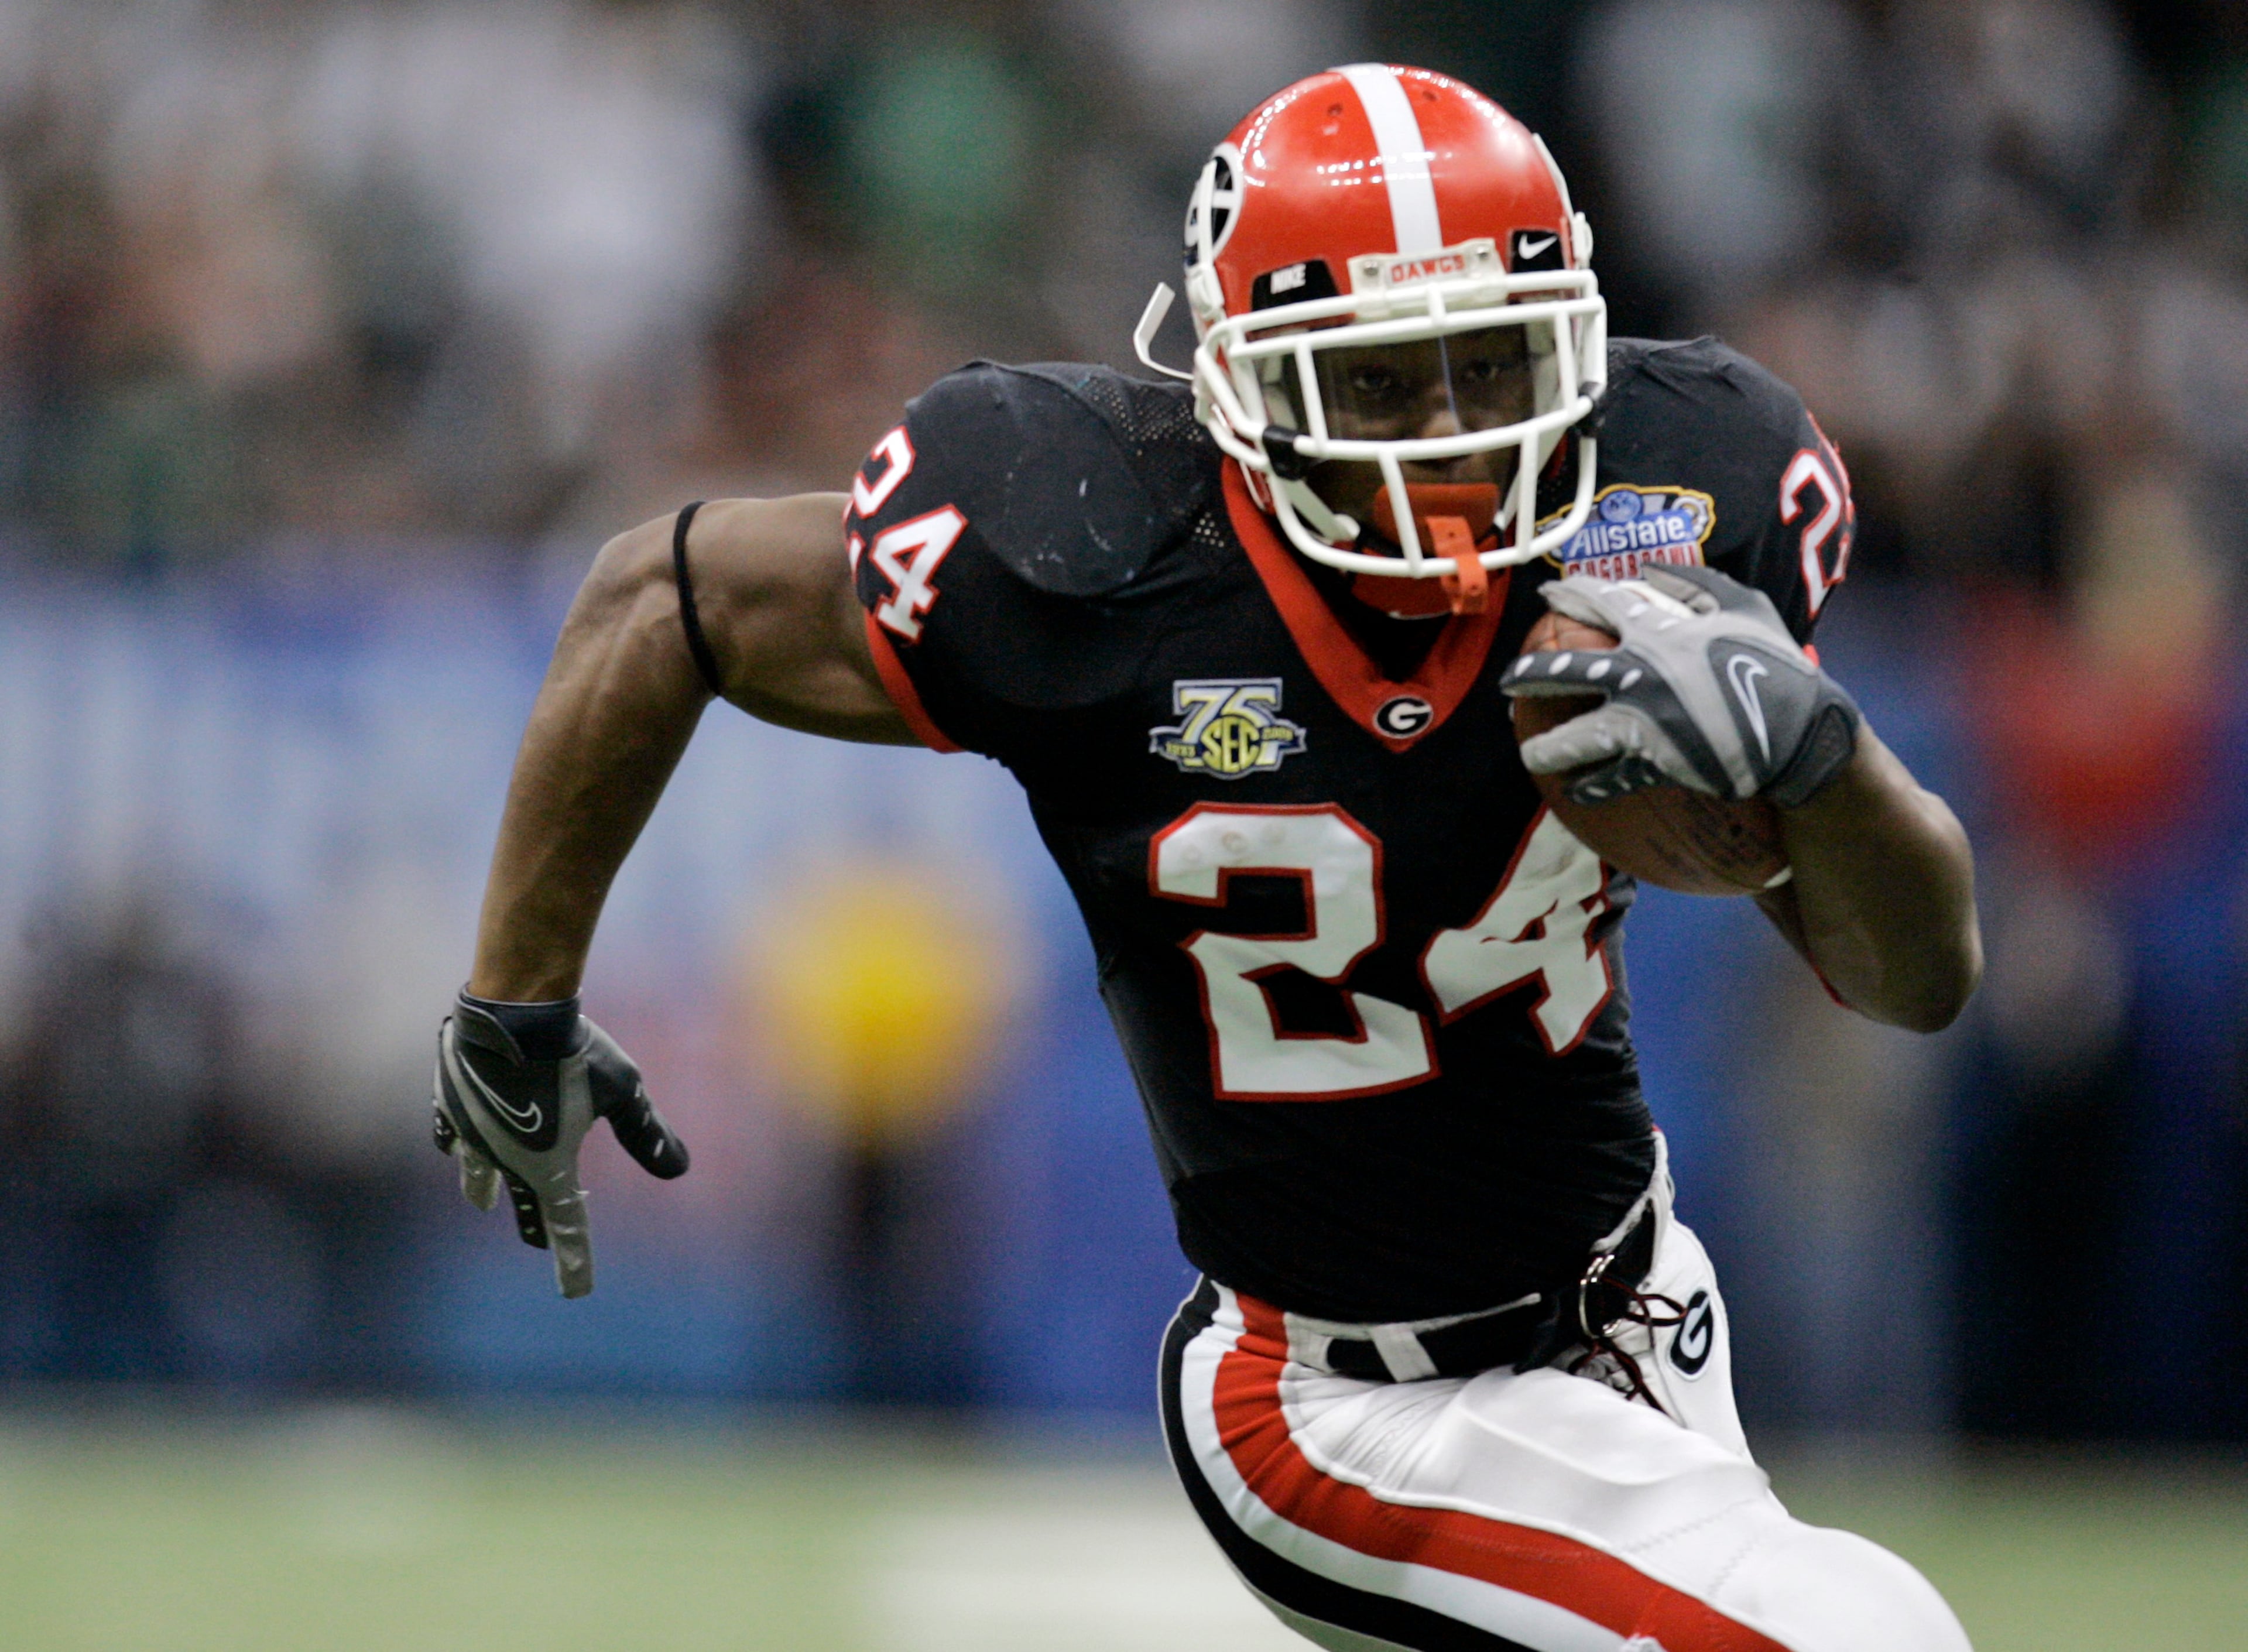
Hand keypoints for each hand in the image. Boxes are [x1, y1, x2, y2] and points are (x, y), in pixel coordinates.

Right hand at [432, 992, 688, 1297]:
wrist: (514, 1013)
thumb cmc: (574, 1052)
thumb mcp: (623, 1092)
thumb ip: (647, 1133)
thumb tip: (680, 1168)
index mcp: (548, 1166)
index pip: (566, 1225)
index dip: (573, 1260)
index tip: (576, 1292)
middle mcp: (505, 1159)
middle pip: (520, 1202)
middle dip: (530, 1223)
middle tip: (535, 1240)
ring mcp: (472, 1132)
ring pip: (476, 1171)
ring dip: (481, 1188)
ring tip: (481, 1201)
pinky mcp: (450, 1102)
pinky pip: (449, 1132)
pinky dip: (455, 1141)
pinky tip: (452, 1142)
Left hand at [1501, 565, 1859, 807]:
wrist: (1800, 731)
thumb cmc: (1775, 663)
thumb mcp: (1745, 606)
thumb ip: (1694, 584)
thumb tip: (1649, 569)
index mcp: (1660, 631)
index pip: (1603, 602)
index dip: (1572, 593)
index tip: (1549, 593)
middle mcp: (1640, 674)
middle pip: (1567, 671)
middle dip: (1530, 675)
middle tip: (1508, 682)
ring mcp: (1643, 721)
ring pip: (1578, 736)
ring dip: (1550, 748)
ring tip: (1530, 754)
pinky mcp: (1656, 762)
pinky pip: (1614, 779)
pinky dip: (1594, 788)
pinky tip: (1576, 793)